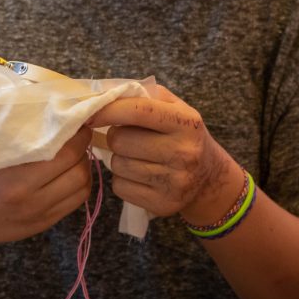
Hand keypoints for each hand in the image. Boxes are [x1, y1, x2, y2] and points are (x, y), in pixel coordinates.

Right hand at [0, 127, 92, 249]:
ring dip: (84, 167)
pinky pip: (75, 202)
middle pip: (78, 170)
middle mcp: (30, 201)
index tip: (77, 120)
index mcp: (14, 181)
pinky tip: (70, 172)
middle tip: (79, 134)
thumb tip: (46, 108)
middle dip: (84, 149)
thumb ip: (16, 135)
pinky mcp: (43, 225)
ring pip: (81, 187)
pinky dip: (79, 184)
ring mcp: (39, 216)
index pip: (64, 154)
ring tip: (75, 153)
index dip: (77, 134)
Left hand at [84, 86, 238, 219]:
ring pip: (118, 165)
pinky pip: (120, 187)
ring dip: (118, 158)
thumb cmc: (181, 134)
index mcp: (186, 122)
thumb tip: (100, 94)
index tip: (90, 113)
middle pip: (121, 141)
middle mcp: (184, 153)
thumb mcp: (173, 107)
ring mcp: (175, 182)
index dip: (109, 110)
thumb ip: (141, 95)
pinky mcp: (163, 204)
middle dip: (116, 136)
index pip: (139, 111)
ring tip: (136, 156)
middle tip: (127, 137)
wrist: (209, 176)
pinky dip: (122, 179)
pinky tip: (138, 174)